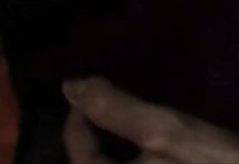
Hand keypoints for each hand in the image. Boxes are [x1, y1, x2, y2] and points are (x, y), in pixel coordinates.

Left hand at [62, 77, 238, 163]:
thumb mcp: (167, 131)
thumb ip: (116, 109)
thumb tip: (71, 84)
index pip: (76, 149)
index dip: (80, 112)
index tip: (94, 83)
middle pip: (93, 161)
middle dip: (97, 131)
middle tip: (112, 97)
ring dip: (116, 146)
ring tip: (130, 117)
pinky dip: (137, 157)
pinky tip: (153, 144)